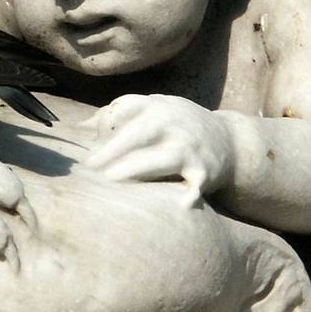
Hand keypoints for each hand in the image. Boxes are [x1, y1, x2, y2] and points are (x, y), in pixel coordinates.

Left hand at [84, 94, 233, 197]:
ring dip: (137, 168)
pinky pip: (195, 184)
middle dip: (113, 148)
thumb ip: (120, 115)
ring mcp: (190, 148)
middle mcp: (174, 124)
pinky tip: (181, 205)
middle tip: (90, 166)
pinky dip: (189, 194)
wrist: (230, 140)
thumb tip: (80, 126)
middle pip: (140, 132)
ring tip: (111, 179)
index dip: (106, 121)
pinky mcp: (204, 171)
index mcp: (158, 107)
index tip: (88, 140)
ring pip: (162, 158)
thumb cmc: (178, 127)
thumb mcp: (156, 111)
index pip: (127, 107)